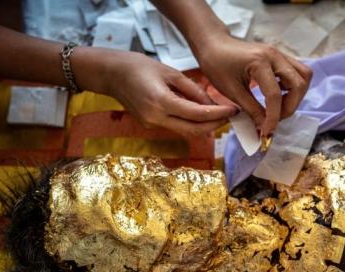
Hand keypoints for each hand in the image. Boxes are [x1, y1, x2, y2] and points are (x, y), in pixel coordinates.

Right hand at [73, 48, 236, 136]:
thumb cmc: (139, 67)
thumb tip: (213, 104)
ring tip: (219, 114)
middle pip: (194, 130)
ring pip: (186, 132)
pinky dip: (191, 122)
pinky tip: (200, 114)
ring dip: (204, 126)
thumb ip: (193, 90)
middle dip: (215, 125)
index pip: (197, 114)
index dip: (218, 114)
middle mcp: (155, 118)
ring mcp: (151, 125)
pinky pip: (176, 127)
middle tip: (230, 115)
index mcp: (160, 101)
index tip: (233, 110)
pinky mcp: (150, 126)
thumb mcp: (170, 72)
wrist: (111, 74)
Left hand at [195, 34, 312, 138]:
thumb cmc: (217, 65)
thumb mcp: (231, 91)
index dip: (273, 117)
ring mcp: (279, 54)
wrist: (214, 45)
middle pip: (298, 84)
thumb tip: (263, 128)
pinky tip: (278, 95)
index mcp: (259, 62)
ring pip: (303, 76)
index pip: (275, 95)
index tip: (267, 132)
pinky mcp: (280, 57)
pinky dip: (293, 87)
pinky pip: (297, 72)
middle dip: (289, 107)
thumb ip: (251, 110)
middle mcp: (274, 55)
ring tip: (279, 108)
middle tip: (275, 119)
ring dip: (296, 96)